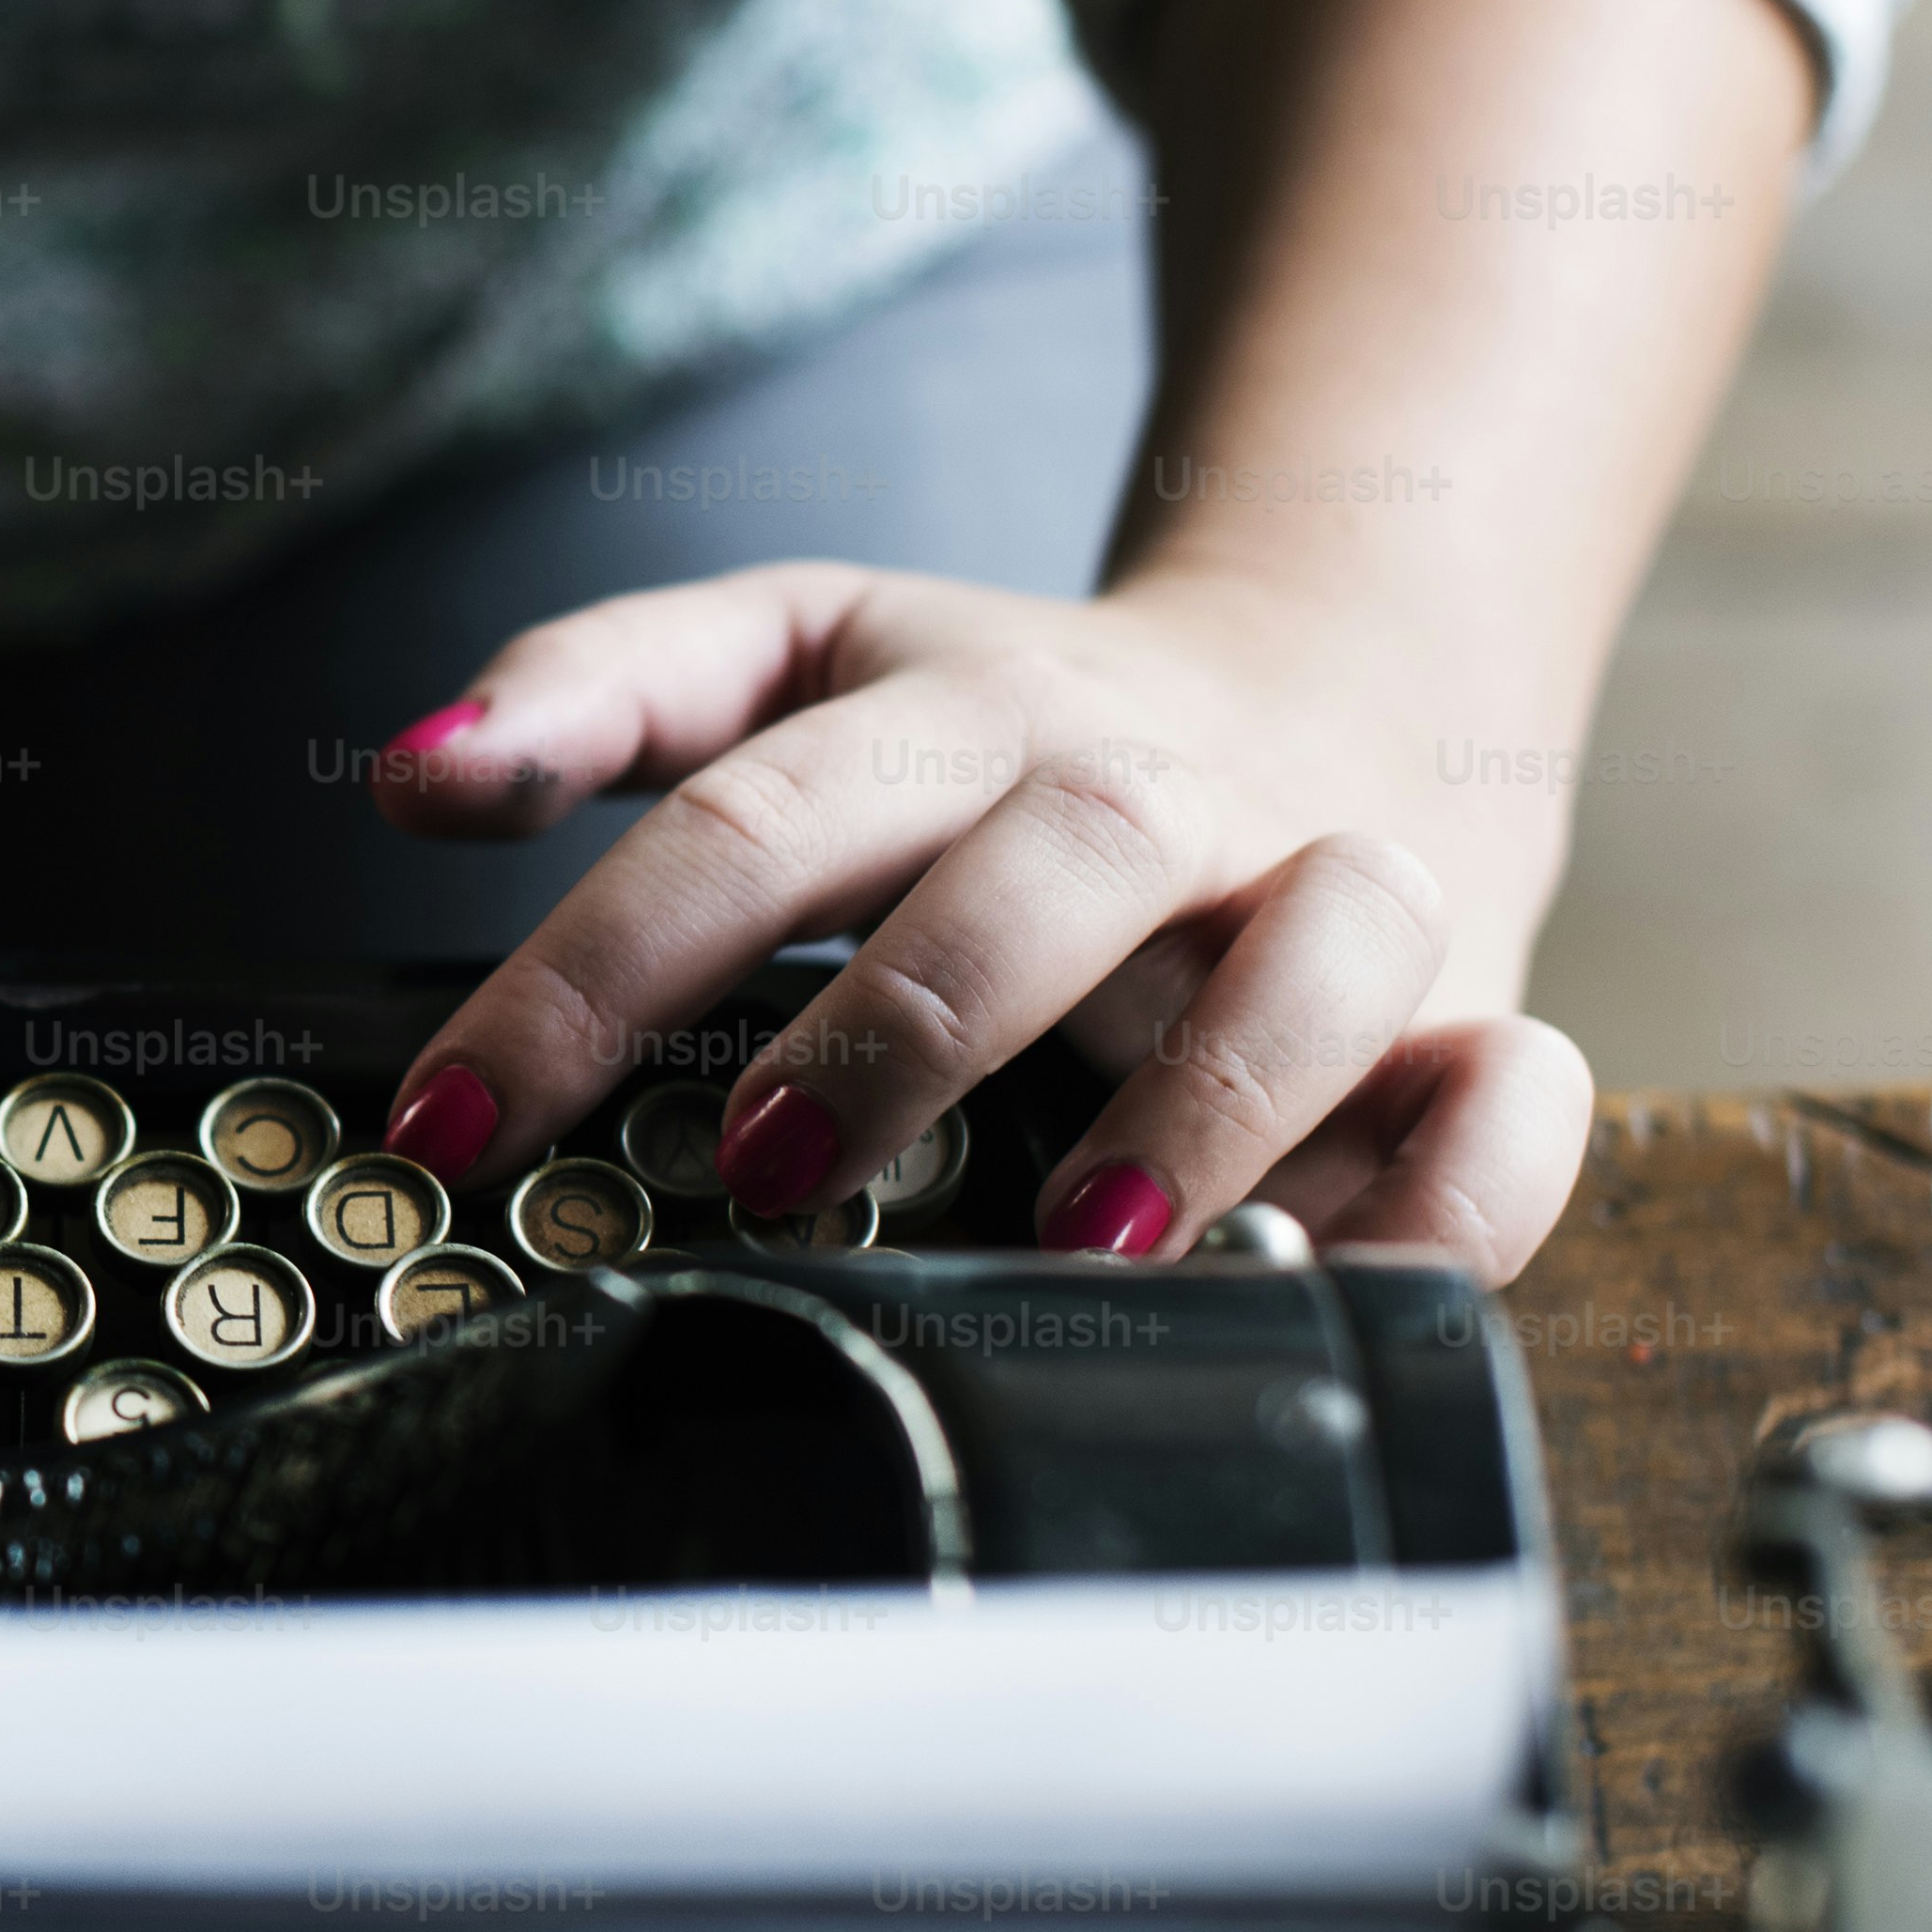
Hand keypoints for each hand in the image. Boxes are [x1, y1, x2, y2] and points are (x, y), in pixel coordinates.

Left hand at [361, 562, 1594, 1275]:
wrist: (1357, 669)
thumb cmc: (1022, 713)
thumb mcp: (806, 650)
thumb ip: (602, 694)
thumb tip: (410, 784)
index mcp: (967, 717)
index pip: (753, 820)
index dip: (588, 970)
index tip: (452, 1125)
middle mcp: (1162, 795)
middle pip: (1053, 863)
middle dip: (913, 1019)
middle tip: (773, 1165)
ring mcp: (1338, 890)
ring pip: (1324, 956)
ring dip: (1210, 1104)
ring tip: (1079, 1247)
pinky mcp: (1479, 1000)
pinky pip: (1522, 1093)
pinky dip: (1461, 1189)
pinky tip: (1337, 1282)